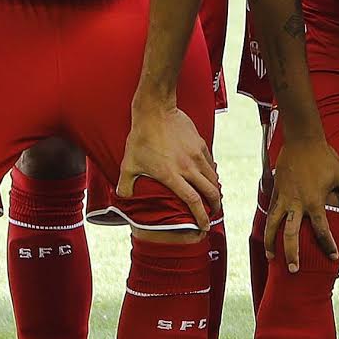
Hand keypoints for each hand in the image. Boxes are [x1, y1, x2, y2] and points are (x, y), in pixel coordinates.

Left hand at [117, 100, 222, 227]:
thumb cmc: (140, 139)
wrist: (155, 111)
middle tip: (214, 214)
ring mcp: (196, 155)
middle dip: (215, 206)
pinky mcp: (200, 145)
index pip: (192, 201)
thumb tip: (122, 197)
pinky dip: (213, 174)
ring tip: (214, 197)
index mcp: (171, 175)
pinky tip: (210, 177)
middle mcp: (187, 167)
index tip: (204, 226)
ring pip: (213, 178)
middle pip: (209, 192)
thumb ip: (126, 184)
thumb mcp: (128, 164)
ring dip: (216, 190)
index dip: (200, 216)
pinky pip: (211, 164)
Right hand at [265, 138, 338, 273]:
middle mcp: (297, 204)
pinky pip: (272, 212)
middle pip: (291, 235)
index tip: (332, 257)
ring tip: (272, 258)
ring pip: (273, 226)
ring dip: (272, 243)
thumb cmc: (325, 158)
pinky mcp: (276, 191)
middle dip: (292, 254)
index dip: (328, 245)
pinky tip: (270, 234)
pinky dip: (270, 225)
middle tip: (294, 270)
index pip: (321, 230)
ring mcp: (284, 198)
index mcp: (315, 201)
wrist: (302, 140)